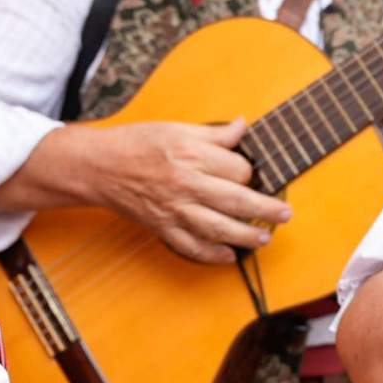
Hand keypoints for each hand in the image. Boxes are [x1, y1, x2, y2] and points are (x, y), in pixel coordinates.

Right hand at [81, 117, 291, 264]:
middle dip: (266, 209)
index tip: (250, 174)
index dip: (249, 172)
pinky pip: (190, 247)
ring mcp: (174, 210)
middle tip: (284, 214)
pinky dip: (211, 255)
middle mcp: (185, 184)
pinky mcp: (162, 228)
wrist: (98, 166)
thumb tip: (242, 126)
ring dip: (246, 236)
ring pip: (218, 228)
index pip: (237, 169)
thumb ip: (214, 133)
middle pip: (236, 201)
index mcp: (191, 155)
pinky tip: (229, 256)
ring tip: (265, 238)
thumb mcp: (178, 128)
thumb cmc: (137, 143)